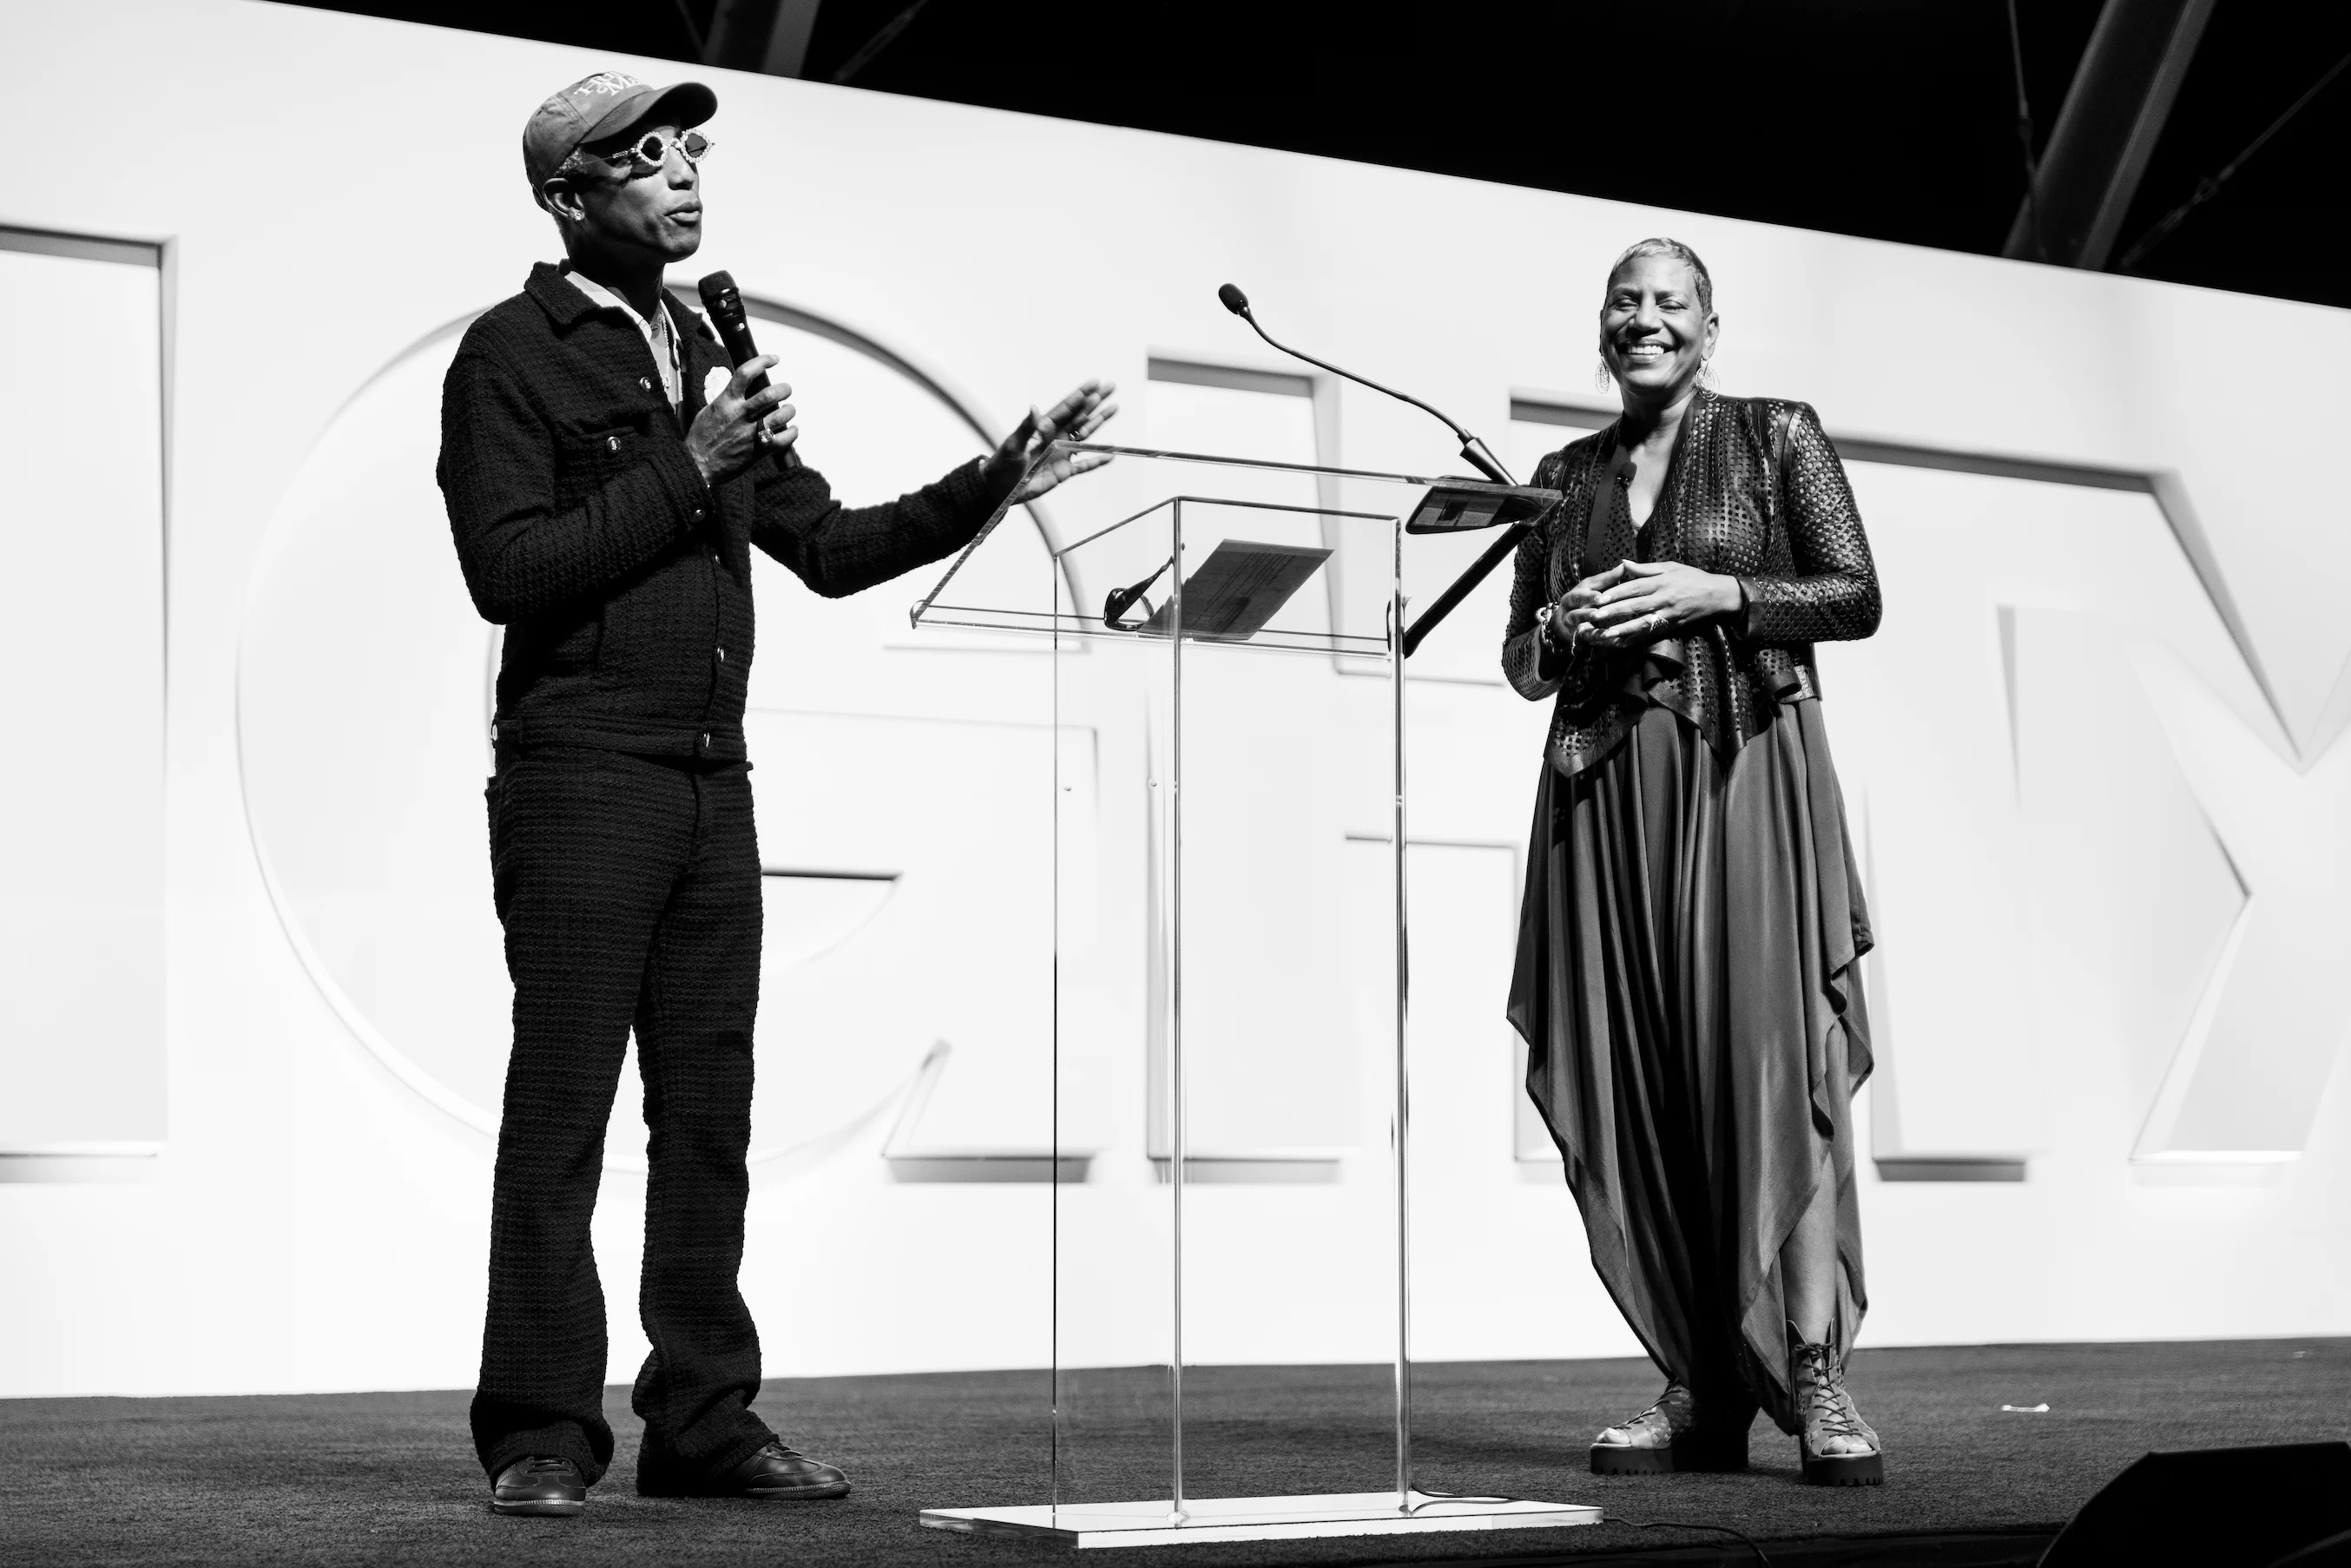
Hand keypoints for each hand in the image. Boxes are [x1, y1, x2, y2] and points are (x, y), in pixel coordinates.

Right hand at [686, 355, 794, 486]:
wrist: (697, 466)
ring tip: (789, 410)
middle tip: (786, 389)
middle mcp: (739, 415)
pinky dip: (792, 433)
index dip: (762, 361)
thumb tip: (740, 389)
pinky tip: (792, 430)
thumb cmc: (701, 439)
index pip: (745, 373)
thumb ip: (726, 399)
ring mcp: (749, 433)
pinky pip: (783, 439)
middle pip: (769, 394)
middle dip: (784, 389)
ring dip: (790, 411)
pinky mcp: (758, 451)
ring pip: (779, 416)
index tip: (774, 359)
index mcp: (725, 402)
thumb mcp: (709, 411)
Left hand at [983, 379, 1119, 502]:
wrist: (1000, 488)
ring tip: (1114, 408)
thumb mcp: (1013, 445)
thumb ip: (1026, 427)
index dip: (1080, 395)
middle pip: (1080, 416)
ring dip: (1099, 422)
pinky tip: (1111, 454)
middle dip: (1095, 402)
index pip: (1066, 408)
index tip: (1095, 383)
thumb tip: (1034, 408)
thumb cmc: (1003, 464)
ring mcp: (1061, 454)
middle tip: (1111, 387)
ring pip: (1085, 435)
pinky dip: (1097, 460)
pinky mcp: (1063, 472)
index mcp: (1043, 428)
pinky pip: (1084, 465)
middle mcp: (1055, 437)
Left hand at [1563, 559, 1741, 646]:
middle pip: (1634, 606)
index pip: (1634, 587)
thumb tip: (1623, 563)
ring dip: (1621, 630)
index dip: (1616, 592)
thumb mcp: (1670, 567)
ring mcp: (1667, 614)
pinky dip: (1636, 639)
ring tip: (1604, 634)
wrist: (1717, 595)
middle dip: (1613, 612)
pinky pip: (1651, 634)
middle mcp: (1663, 598)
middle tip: (1594, 616)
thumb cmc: (1693, 578)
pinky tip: (1622, 644)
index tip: (1599, 597)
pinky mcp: (1671, 625)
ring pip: (1641, 623)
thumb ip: (1645, 568)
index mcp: (1661, 581)